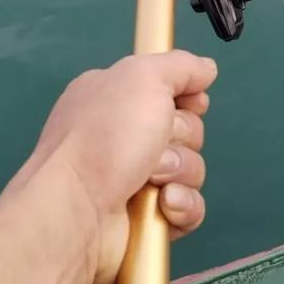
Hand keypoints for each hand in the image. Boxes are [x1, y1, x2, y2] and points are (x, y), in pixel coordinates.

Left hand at [25, 50, 217, 283]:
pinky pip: (188, 207)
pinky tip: (163, 205)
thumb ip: (180, 65)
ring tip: (151, 179)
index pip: (170, 90)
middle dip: (181, 136)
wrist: (76, 210)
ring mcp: (134, 179)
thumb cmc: (105, 134)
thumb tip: (207, 68)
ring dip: (179, 171)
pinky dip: (181, 205)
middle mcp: (123, 135)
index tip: (190, 103)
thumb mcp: (143, 77)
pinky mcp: (146, 218)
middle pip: (186, 129)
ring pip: (191, 168)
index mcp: (115, 97)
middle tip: (155, 145)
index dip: (187, 97)